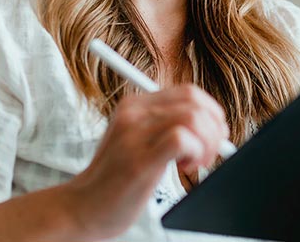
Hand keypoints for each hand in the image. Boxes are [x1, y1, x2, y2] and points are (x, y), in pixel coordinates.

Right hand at [65, 85, 231, 238]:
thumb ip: (165, 126)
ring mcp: (134, 134)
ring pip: (193, 118)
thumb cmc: (116, 178)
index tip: (211, 137)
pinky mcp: (139, 159)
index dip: (210, 113)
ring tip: (192, 163)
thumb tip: (212, 125)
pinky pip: (183, 139)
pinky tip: (183, 168)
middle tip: (205, 154)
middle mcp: (133, 113)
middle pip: (195, 102)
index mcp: (134, 105)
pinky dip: (195, 153)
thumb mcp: (137, 140)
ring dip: (206, 143)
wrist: (85, 206)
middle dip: (214, 129)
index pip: (189, 92)